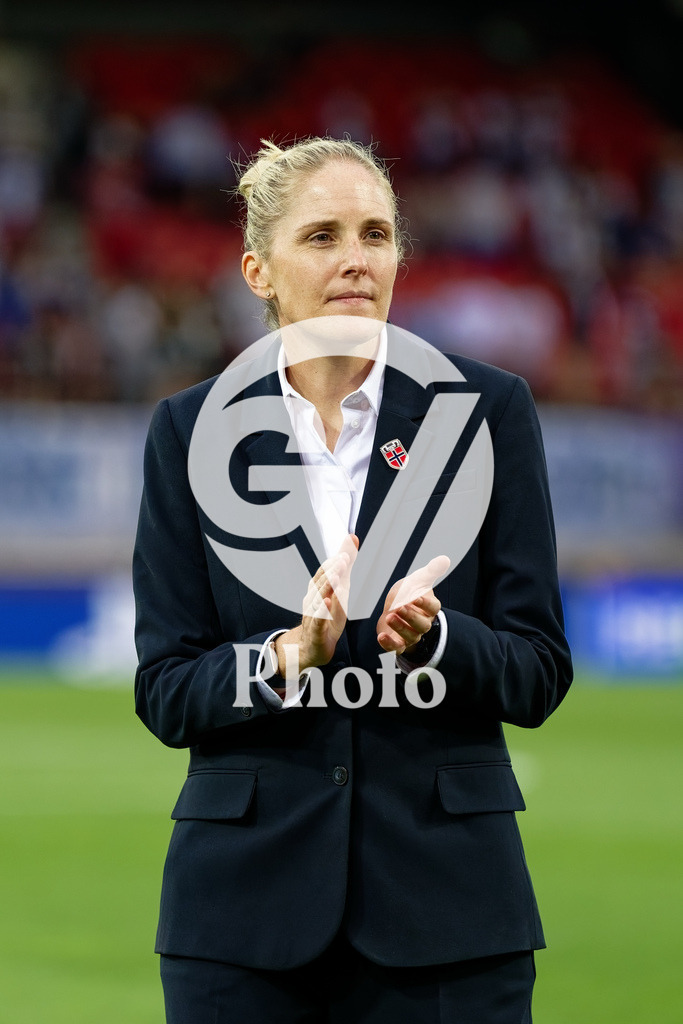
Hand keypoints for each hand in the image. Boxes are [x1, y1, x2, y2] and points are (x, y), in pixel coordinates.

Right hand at [271, 534, 358, 689]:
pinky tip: (328, 603)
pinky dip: (322, 612)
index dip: (335, 562)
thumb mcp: (339, 587)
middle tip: (343, 559)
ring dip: (327, 587)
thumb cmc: (327, 613)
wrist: (313, 645)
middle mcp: (313, 599)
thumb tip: (352, 538)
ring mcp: (313, 614)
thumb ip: (345, 565)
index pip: (325, 572)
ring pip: (319, 599)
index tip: (346, 552)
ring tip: (336, 577)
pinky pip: (318, 620)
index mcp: (318, 588)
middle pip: (321, 582)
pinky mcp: (316, 630)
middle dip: (332, 570)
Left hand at [376, 555, 449, 656]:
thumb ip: (430, 571)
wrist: (397, 608)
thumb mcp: (418, 580)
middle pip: (422, 625)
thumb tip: (444, 559)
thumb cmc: (410, 593)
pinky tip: (381, 636)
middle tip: (398, 607)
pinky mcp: (399, 643)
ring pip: (410, 636)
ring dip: (400, 627)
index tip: (416, 597)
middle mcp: (423, 623)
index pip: (433, 608)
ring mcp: (411, 635)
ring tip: (389, 616)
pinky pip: (396, 648)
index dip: (425, 604)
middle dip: (410, 617)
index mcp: (429, 608)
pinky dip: (389, 644)